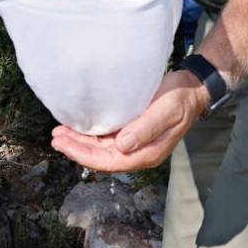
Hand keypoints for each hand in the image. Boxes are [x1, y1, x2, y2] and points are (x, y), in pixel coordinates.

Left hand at [50, 70, 207, 171]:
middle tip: (56, 138)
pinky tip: (78, 127)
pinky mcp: (131, 131)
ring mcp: (134, 142)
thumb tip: (122, 145)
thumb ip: (145, 129)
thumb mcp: (166, 111)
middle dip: (76, 149)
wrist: (192, 87)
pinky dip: (90, 134)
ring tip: (60, 134)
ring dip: (80, 142)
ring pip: (101, 148)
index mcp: (146, 153)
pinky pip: (106, 138)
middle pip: (101, 157)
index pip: (109, 161)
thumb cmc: (181, 98)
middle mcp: (138, 151)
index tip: (65, 145)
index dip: (84, 155)